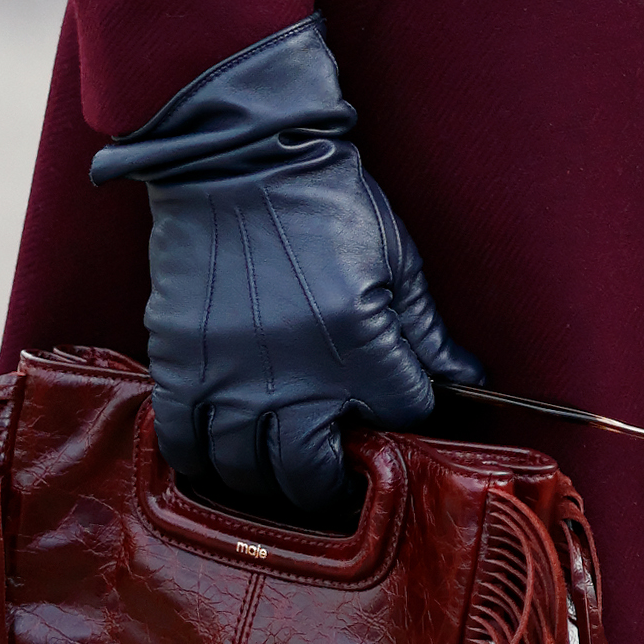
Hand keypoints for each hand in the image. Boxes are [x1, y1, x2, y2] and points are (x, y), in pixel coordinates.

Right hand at [90, 13, 480, 516]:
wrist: (240, 158)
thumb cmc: (325, 198)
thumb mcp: (395, 257)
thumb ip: (425, 331)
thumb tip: (463, 379)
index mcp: (356, 339)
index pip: (398, 417)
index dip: (407, 421)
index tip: (402, 415)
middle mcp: (290, 371)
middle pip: (315, 474)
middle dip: (338, 483)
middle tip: (344, 476)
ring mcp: (229, 373)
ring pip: (247, 474)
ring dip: (272, 486)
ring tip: (287, 474)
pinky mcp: (180, 363)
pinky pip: (185, 445)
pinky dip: (205, 464)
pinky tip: (226, 457)